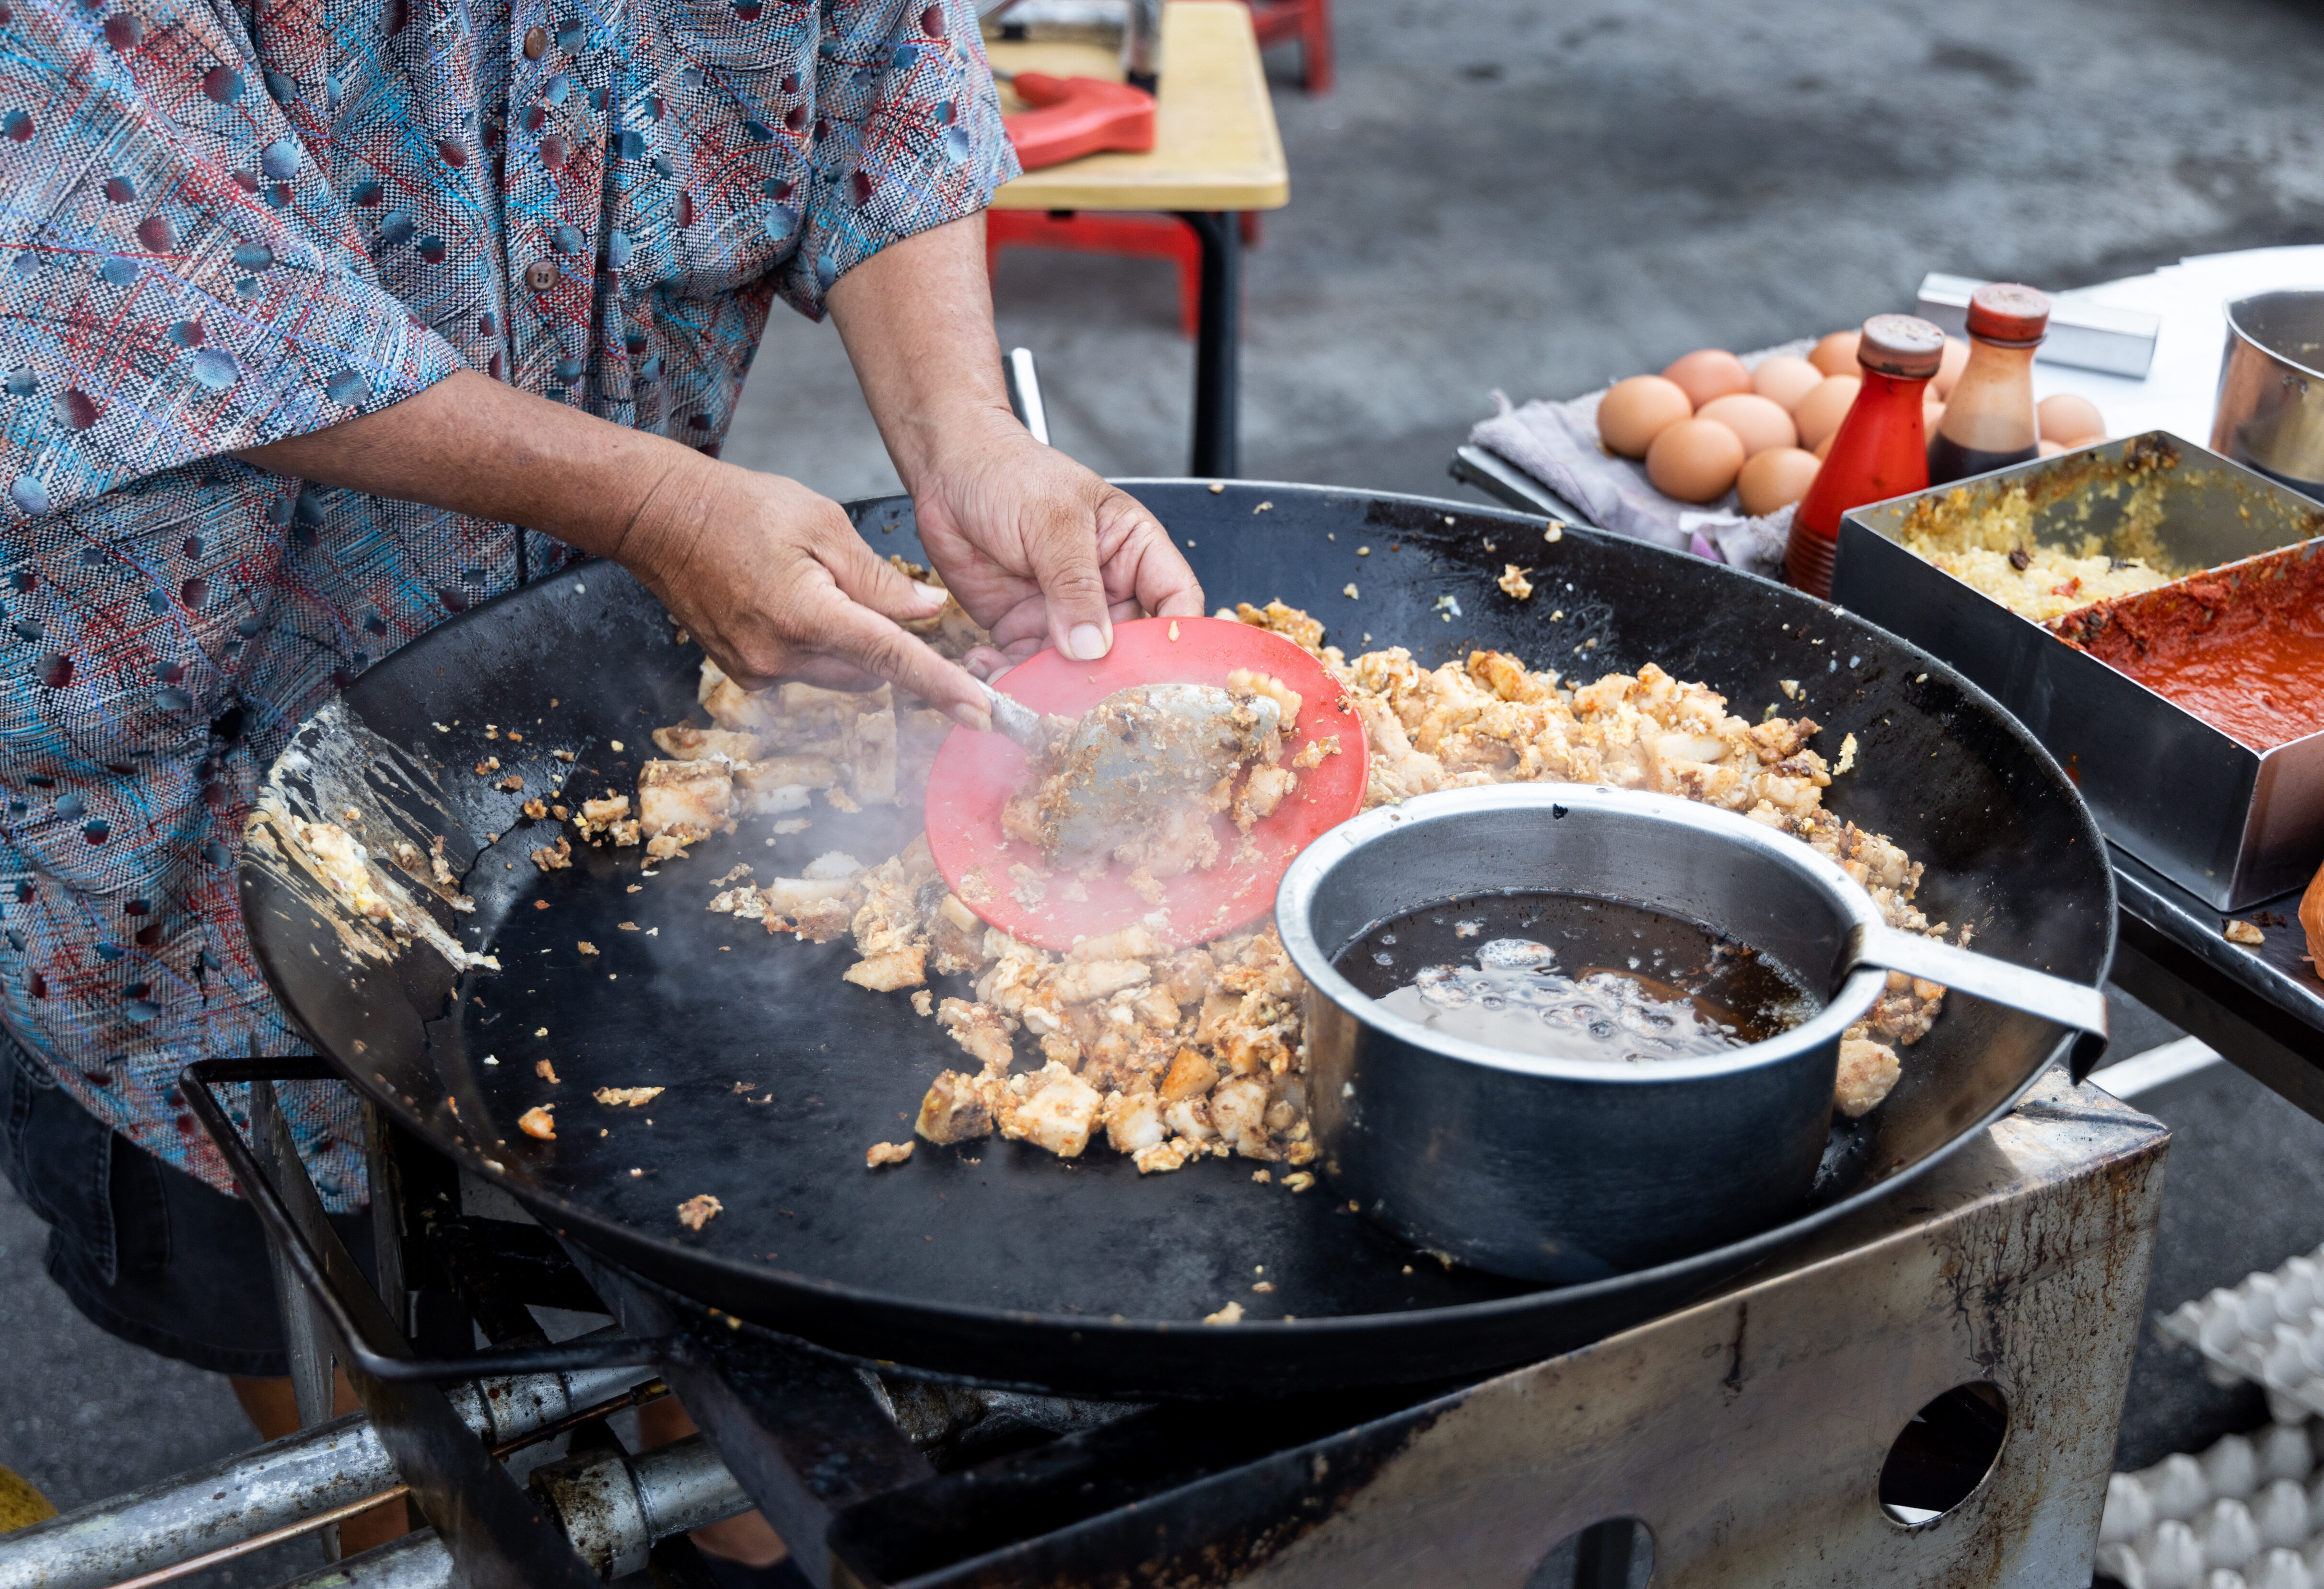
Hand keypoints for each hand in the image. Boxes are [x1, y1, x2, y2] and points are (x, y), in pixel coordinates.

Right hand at [615, 451, 989, 723]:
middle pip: (870, 672)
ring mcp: (758, 672)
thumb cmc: (738, 509)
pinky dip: (814, 648)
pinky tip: (788, 605)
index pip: (893, 659)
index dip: (943, 686)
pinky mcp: (745, 676)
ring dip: (847, 645)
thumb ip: (879, 578)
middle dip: (884, 644)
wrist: (659, 520)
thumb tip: (929, 612)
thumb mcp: (822, 523)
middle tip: (861, 590)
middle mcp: (781, 655)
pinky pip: (804, 673)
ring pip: (839, 675)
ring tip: (813, 587)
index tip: (983, 713)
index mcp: (807, 614)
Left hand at [910, 410, 1204, 666]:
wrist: (947, 471)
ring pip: (1075, 670)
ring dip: (1050, 687)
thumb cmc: (1009, 473)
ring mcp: (1064, 614)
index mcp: (1134, 550)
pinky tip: (987, 670)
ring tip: (1022, 691)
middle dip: (1107, 679)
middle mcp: (1106, 589)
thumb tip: (1093, 647)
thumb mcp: (1052, 521)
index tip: (1162, 675)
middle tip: (1084, 701)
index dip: (1176, 640)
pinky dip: (1009, 678)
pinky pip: (1026, 669)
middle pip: (1127, 651)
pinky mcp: (1022, 629)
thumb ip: (1074, 584)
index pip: (1176, 601)